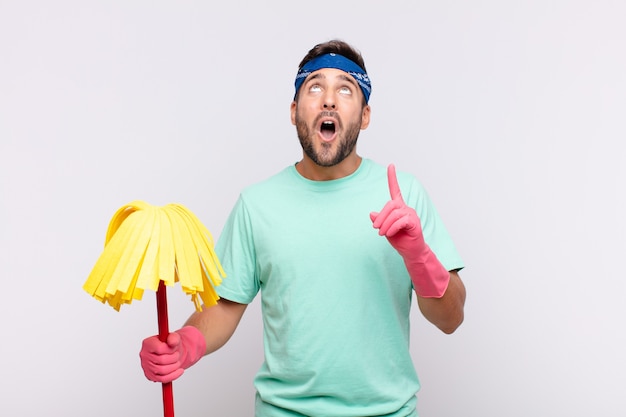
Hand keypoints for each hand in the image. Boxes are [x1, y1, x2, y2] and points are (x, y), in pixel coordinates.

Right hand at [139, 326, 205, 382]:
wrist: (170, 353)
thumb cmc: (170, 345)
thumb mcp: (174, 337)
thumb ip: (173, 338)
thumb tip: (172, 342)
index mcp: (148, 343)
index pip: (160, 348)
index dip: (170, 349)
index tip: (174, 348)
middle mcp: (144, 355)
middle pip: (162, 360)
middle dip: (174, 358)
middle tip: (177, 355)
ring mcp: (146, 367)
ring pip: (163, 371)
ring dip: (174, 367)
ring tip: (178, 362)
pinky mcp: (150, 376)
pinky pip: (163, 379)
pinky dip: (174, 375)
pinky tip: (179, 371)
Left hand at [370, 164, 449, 297]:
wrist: (411, 252)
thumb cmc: (399, 240)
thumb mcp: (385, 229)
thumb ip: (379, 220)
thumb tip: (372, 214)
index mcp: (398, 208)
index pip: (395, 190)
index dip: (392, 178)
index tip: (391, 166)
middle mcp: (406, 208)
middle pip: (390, 205)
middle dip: (381, 216)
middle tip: (376, 228)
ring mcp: (411, 214)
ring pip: (394, 213)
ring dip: (385, 224)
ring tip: (382, 233)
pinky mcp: (414, 222)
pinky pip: (401, 221)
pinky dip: (392, 227)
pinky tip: (389, 234)